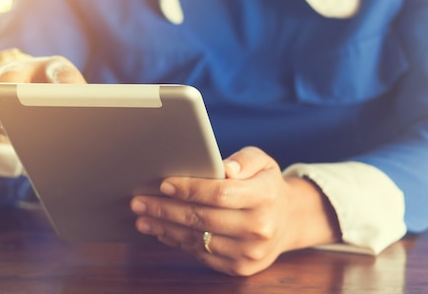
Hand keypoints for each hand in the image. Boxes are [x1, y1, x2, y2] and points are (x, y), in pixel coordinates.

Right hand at [0, 49, 85, 143]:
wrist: (36, 87)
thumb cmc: (60, 101)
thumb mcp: (75, 103)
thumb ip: (78, 113)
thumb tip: (81, 141)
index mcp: (56, 69)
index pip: (61, 74)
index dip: (63, 88)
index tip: (66, 101)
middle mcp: (24, 67)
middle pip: (9, 78)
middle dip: (10, 102)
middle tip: (19, 124)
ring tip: (4, 134)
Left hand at [130, 147, 340, 275]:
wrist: (287, 221)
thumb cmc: (266, 185)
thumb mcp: (263, 162)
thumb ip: (244, 160)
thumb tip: (224, 168)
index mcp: (265, 197)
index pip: (220, 193)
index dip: (190, 189)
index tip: (164, 184)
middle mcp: (260, 228)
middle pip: (203, 218)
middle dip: (166, 209)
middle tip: (139, 201)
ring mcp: (250, 252)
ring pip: (198, 239)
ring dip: (165, 228)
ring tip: (143, 217)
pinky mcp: (240, 268)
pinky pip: (201, 255)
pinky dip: (178, 243)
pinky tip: (162, 231)